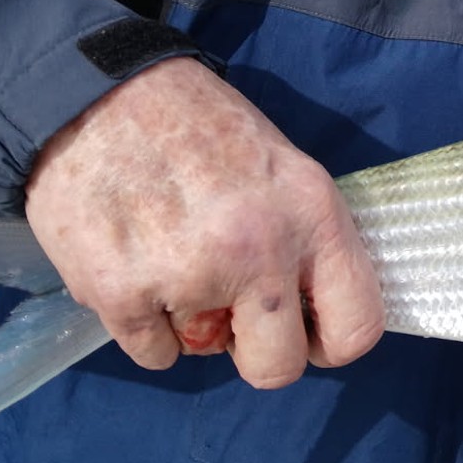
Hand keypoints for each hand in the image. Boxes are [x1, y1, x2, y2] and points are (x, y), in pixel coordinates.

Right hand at [24, 57, 384, 387]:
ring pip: (206, 354)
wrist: (105, 94)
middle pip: (279, 369)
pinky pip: (153, 353)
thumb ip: (306, 239)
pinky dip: (146, 322)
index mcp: (313, 214)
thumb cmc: (203, 126)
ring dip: (193, 322)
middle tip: (237, 313)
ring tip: (176, 255)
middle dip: (258, 351)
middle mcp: (260, 250)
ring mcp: (190, 276)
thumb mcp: (285, 168)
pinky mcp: (122, 294)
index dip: (332, 344)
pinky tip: (140, 263)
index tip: (309, 335)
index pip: (358, 325)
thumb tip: (314, 310)